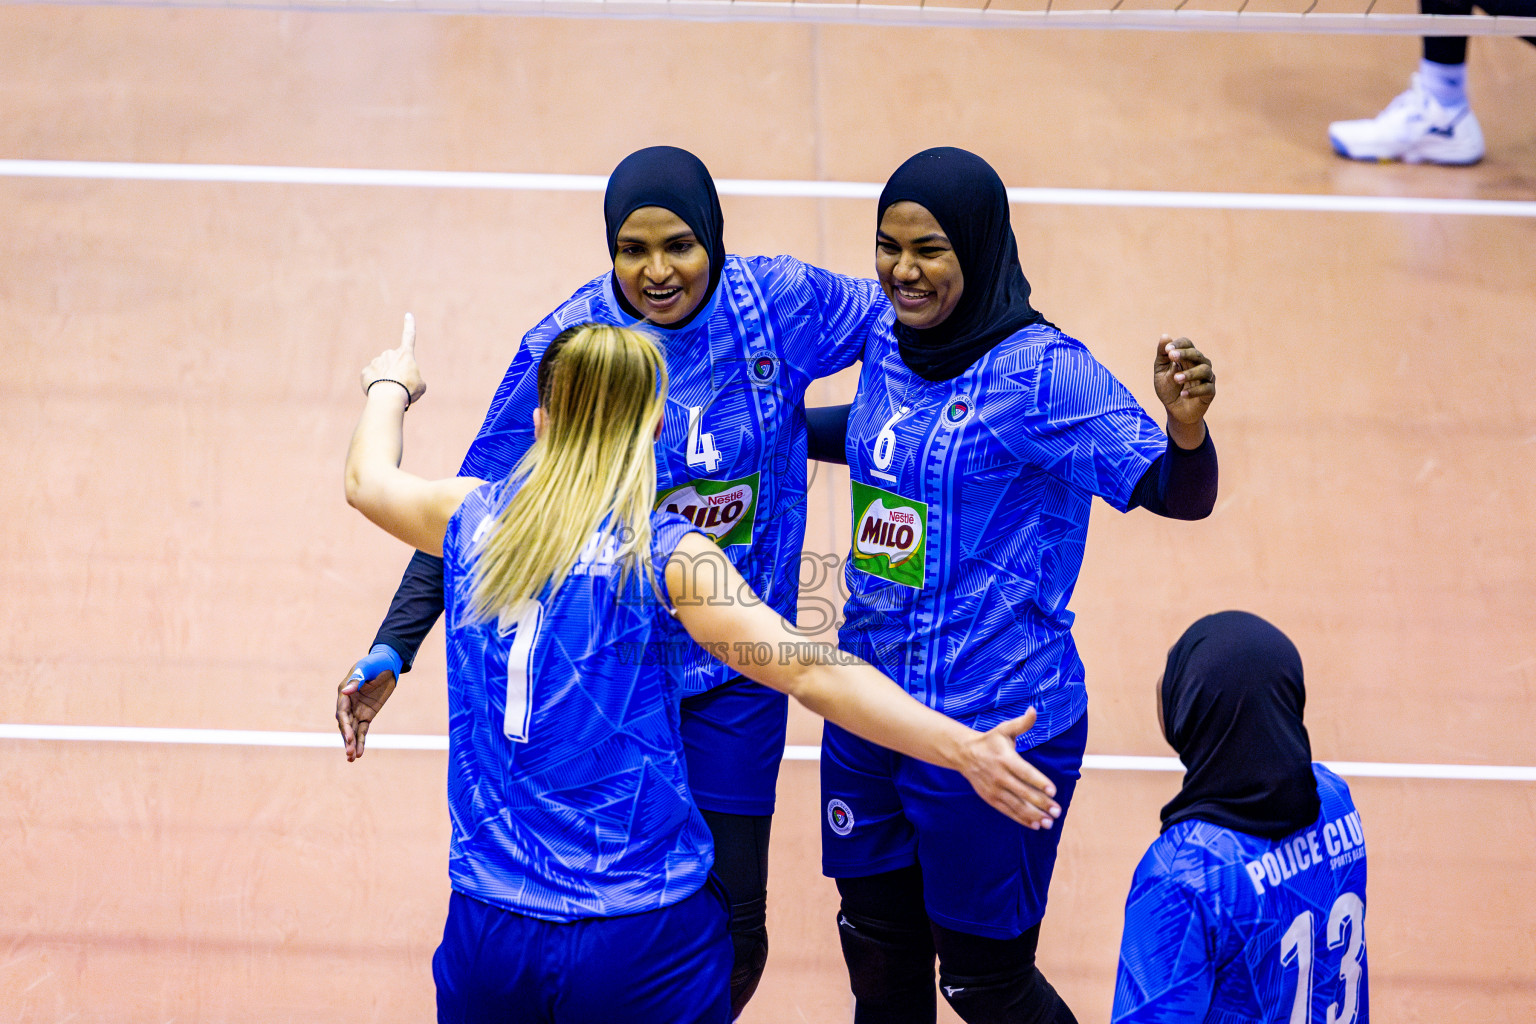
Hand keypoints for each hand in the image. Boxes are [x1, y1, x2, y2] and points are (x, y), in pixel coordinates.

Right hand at [336, 650, 399, 760]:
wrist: (388, 664)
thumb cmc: (375, 663)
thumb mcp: (367, 667)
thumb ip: (358, 678)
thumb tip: (346, 690)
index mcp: (344, 692)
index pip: (342, 712)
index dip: (344, 726)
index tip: (348, 738)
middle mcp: (348, 704)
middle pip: (345, 725)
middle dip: (347, 739)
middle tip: (349, 753)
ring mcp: (357, 711)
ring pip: (352, 731)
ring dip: (352, 744)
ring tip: (352, 759)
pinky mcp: (367, 715)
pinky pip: (362, 731)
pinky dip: (361, 741)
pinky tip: (360, 754)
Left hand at [360, 313, 425, 405]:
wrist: (389, 396)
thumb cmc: (408, 390)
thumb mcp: (420, 385)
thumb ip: (414, 379)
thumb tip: (404, 380)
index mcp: (405, 354)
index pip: (409, 336)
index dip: (409, 325)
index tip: (408, 315)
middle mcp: (389, 354)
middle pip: (393, 362)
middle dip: (395, 372)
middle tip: (398, 386)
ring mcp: (376, 361)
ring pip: (381, 370)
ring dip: (384, 379)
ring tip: (389, 391)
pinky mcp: (366, 371)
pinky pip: (370, 377)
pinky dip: (374, 385)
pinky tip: (379, 391)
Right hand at [953, 708, 1063, 829]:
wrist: (964, 753)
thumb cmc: (990, 741)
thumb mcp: (1004, 729)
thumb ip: (1022, 723)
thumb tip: (1034, 710)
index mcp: (1005, 759)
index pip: (1025, 772)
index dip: (1039, 782)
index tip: (1053, 791)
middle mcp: (1000, 776)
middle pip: (1023, 792)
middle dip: (1041, 803)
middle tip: (1057, 810)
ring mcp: (995, 789)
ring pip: (1016, 805)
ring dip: (1034, 815)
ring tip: (1049, 822)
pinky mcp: (991, 798)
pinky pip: (1008, 811)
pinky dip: (1022, 819)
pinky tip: (1036, 824)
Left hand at [1153, 334, 1214, 429]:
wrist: (1174, 411)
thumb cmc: (1168, 388)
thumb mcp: (1161, 372)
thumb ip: (1162, 355)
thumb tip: (1165, 336)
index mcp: (1187, 357)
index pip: (1187, 344)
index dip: (1179, 344)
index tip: (1168, 350)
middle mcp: (1199, 364)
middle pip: (1197, 354)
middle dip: (1185, 354)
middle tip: (1172, 357)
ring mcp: (1206, 378)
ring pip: (1204, 370)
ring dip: (1190, 373)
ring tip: (1176, 379)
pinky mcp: (1210, 392)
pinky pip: (1206, 388)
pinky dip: (1194, 391)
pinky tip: (1183, 394)